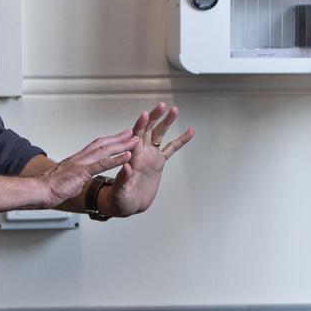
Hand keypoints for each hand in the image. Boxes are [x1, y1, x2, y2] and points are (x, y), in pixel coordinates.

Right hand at [36, 130, 137, 208]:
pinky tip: (127, 157)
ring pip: (105, 150)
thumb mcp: (67, 180)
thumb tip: (79, 179)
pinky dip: (116, 159)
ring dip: (122, 145)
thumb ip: (76, 177)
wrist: (38, 190)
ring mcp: (81, 163)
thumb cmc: (50, 187)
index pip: (97, 145)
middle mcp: (81, 158)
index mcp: (78, 159)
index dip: (110, 139)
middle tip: (133, 131)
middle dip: (120, 137)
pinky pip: (102, 164)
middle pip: (104, 143)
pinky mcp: (81, 172)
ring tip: (135, 141)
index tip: (121, 135)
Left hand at [109, 102, 194, 216]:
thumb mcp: (120, 192)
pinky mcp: (159, 162)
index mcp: (130, 157)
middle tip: (162, 105)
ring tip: (175, 110)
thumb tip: (126, 167)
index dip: (139, 125)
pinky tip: (190, 131)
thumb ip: (123, 179)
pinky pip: (171, 149)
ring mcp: (150, 156)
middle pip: (148, 130)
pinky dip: (180, 140)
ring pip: (159, 135)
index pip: (134, 137)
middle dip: (154, 117)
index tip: (144, 114)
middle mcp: (140, 153)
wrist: (128, 204)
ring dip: (166, 122)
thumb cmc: (120, 199)